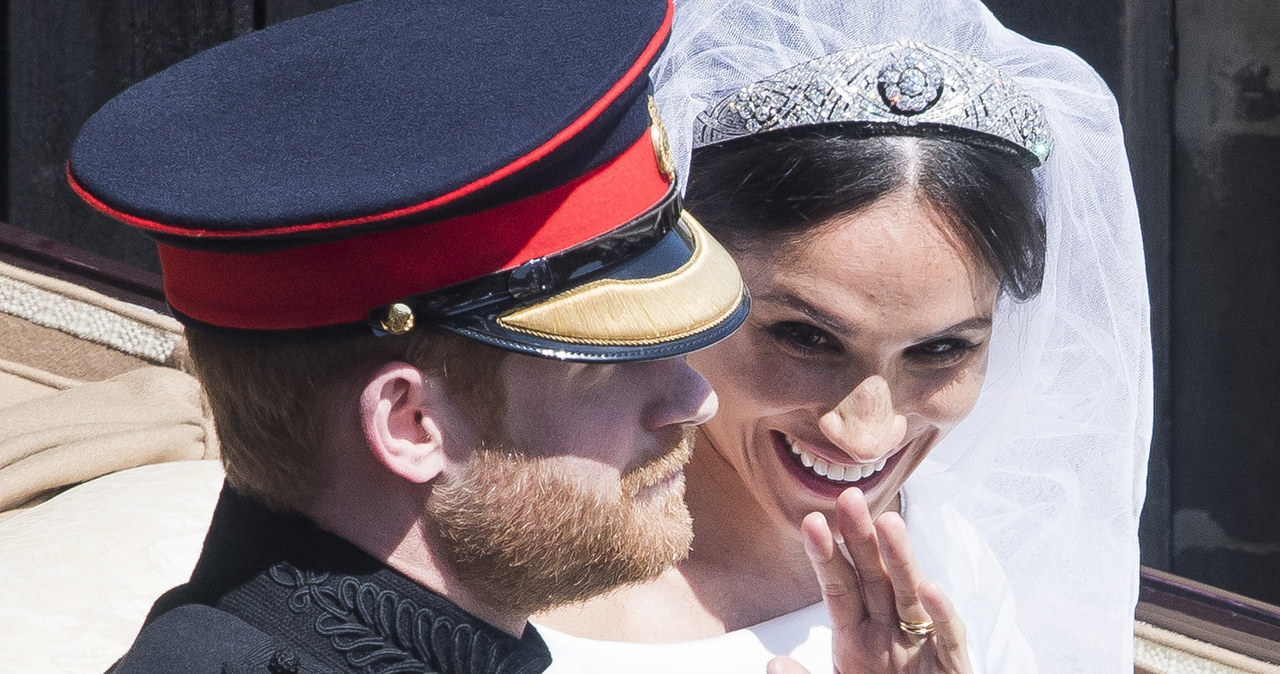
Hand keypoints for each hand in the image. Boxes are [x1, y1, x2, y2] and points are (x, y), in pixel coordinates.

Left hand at [766, 488, 971, 673]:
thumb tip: (774, 664)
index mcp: (855, 635)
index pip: (839, 587)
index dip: (827, 556)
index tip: (811, 522)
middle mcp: (887, 631)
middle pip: (873, 577)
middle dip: (861, 538)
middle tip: (849, 498)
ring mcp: (919, 645)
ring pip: (909, 595)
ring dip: (901, 560)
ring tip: (889, 523)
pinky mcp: (951, 666)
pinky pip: (946, 637)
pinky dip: (942, 615)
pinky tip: (931, 588)